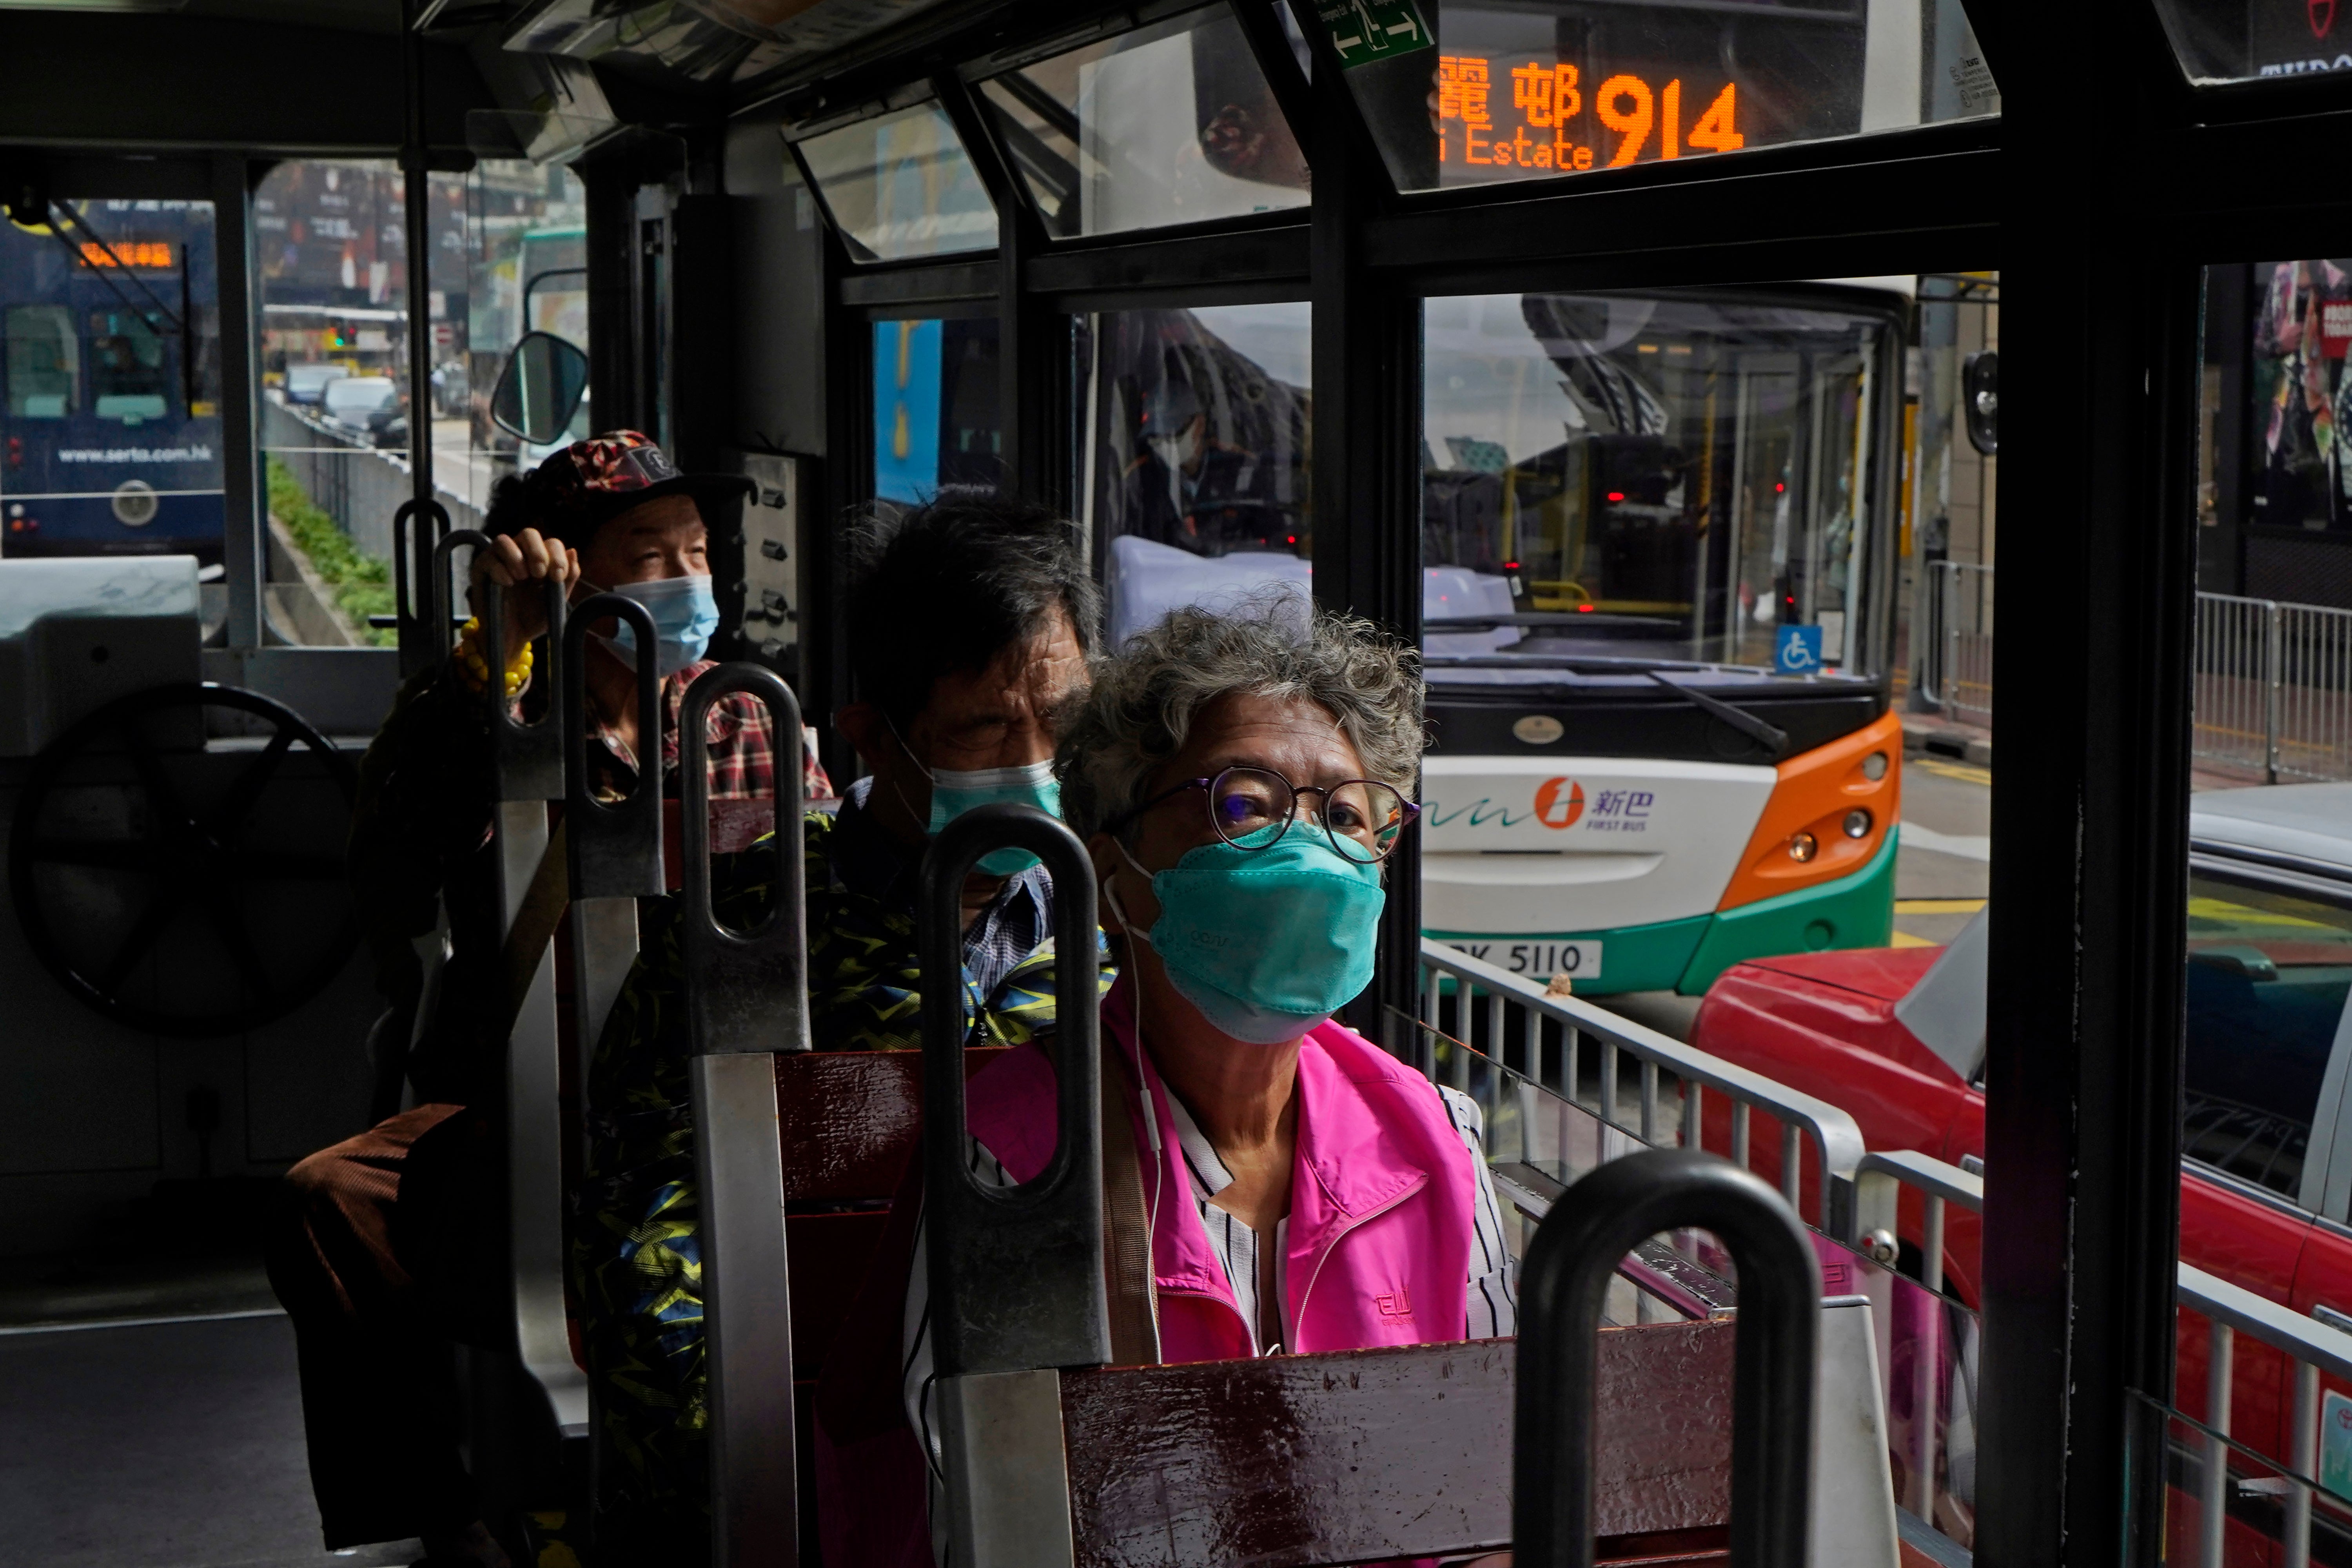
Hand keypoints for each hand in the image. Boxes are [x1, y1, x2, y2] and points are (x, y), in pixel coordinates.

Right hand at [468, 527, 578, 666]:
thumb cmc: (535, 618)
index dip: (557, 556)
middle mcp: (520, 555)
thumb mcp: (556, 601)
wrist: (513, 638)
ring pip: (503, 540)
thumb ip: (567, 578)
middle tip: (540, 574)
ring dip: (516, 557)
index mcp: (541, 560)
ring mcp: (498, 560)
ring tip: (522, 578)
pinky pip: (487, 558)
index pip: (551, 543)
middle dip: (537, 551)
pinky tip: (507, 583)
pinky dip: (499, 569)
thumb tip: (572, 551)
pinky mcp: (481, 569)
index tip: (557, 576)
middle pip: (528, 534)